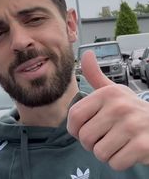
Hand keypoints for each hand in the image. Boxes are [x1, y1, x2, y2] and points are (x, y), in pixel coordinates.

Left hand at [67, 50, 148, 169]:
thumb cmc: (129, 109)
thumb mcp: (112, 90)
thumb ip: (95, 75)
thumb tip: (86, 54)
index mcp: (107, 93)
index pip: (74, 116)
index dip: (74, 129)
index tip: (81, 131)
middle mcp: (119, 106)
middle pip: (85, 137)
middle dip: (91, 143)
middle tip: (103, 138)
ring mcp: (132, 125)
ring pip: (99, 152)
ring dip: (105, 153)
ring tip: (115, 143)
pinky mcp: (143, 146)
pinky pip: (115, 163)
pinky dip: (118, 162)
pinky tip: (126, 151)